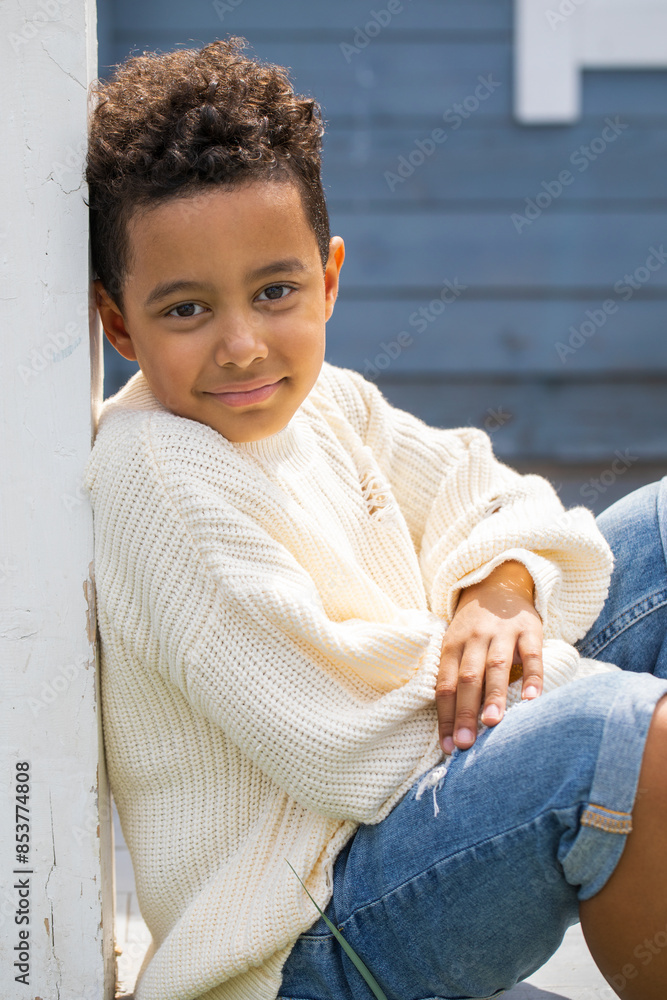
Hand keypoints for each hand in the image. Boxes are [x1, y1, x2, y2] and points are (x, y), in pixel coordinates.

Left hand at [435, 561, 543, 753]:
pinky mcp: (528, 629)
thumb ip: (456, 678)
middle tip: (466, 744)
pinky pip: (530, 654)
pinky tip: (532, 699)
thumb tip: (455, 728)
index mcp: (452, 646)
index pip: (445, 685)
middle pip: (467, 678)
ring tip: (493, 723)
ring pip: (495, 666)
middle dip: (465, 712)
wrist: (498, 586)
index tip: (448, 747)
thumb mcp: (457, 646)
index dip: (446, 717)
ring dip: (494, 696)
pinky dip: (532, 677)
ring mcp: (502, 632)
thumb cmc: (474, 630)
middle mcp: (474, 638)